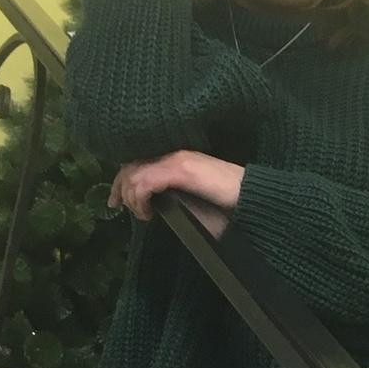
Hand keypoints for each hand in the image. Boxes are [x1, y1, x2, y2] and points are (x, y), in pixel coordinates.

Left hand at [110, 151, 242, 234]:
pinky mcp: (181, 170)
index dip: (122, 179)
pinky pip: (146, 181)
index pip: (139, 161)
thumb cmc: (229, 201)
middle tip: (116, 207)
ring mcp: (177, 159)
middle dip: (119, 187)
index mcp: (177, 157)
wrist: (252, 196)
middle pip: (131, 165)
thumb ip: (174, 196)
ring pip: (135, 173)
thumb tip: (154, 208)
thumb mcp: (194, 197)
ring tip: (143, 214)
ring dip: (131, 197)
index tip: (115, 200)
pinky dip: (140, 199)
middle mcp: (173, 153)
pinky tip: (149, 213)